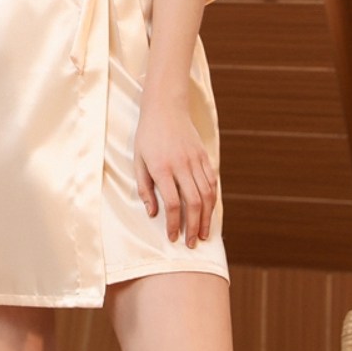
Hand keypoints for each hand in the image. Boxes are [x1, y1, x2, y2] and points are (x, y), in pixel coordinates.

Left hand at [134, 102, 217, 247]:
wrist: (165, 107)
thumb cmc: (148, 134)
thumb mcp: (138, 160)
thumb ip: (144, 187)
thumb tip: (153, 213)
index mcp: (162, 167)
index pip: (172, 203)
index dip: (174, 224)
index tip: (173, 237)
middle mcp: (181, 165)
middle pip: (193, 202)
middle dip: (194, 226)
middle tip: (193, 243)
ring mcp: (195, 160)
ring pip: (206, 194)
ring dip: (207, 217)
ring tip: (205, 233)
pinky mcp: (204, 155)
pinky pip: (212, 181)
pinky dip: (213, 199)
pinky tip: (210, 211)